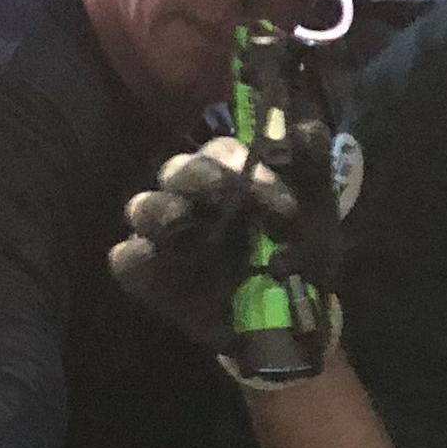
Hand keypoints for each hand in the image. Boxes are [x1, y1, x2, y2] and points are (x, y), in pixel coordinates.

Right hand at [109, 119, 340, 365]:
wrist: (290, 319)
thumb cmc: (300, 254)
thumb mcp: (318, 214)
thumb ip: (314, 169)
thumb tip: (309, 128)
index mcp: (229, 174)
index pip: (222, 151)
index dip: (243, 166)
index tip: (276, 198)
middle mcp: (191, 196)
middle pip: (177, 171)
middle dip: (199, 179)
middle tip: (223, 196)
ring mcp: (166, 234)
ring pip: (143, 207)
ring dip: (161, 212)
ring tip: (183, 223)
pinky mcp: (150, 272)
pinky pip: (128, 258)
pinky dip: (139, 259)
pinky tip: (163, 265)